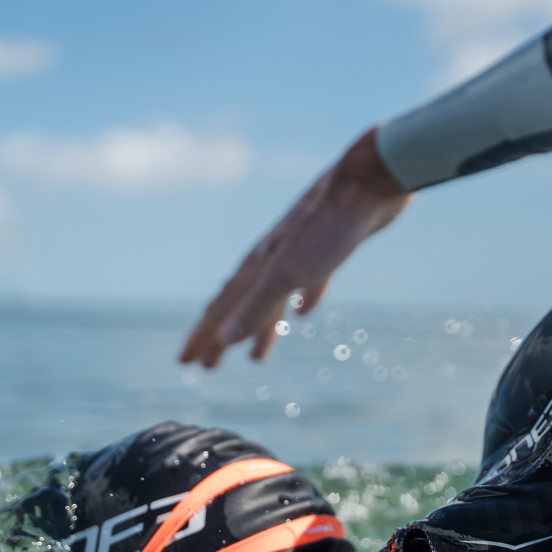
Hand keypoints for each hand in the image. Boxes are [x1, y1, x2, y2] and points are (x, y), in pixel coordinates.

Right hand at [179, 127, 410, 367]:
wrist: (367, 185)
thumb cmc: (327, 229)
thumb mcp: (288, 274)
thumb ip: (257, 306)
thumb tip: (226, 339)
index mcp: (257, 266)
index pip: (220, 310)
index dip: (202, 338)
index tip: (184, 362)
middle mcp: (271, 259)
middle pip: (240, 307)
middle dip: (222, 338)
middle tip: (208, 367)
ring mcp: (299, 253)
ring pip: (272, 299)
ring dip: (261, 328)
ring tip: (257, 358)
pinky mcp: (329, 249)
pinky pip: (308, 283)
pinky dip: (302, 300)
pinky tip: (305, 312)